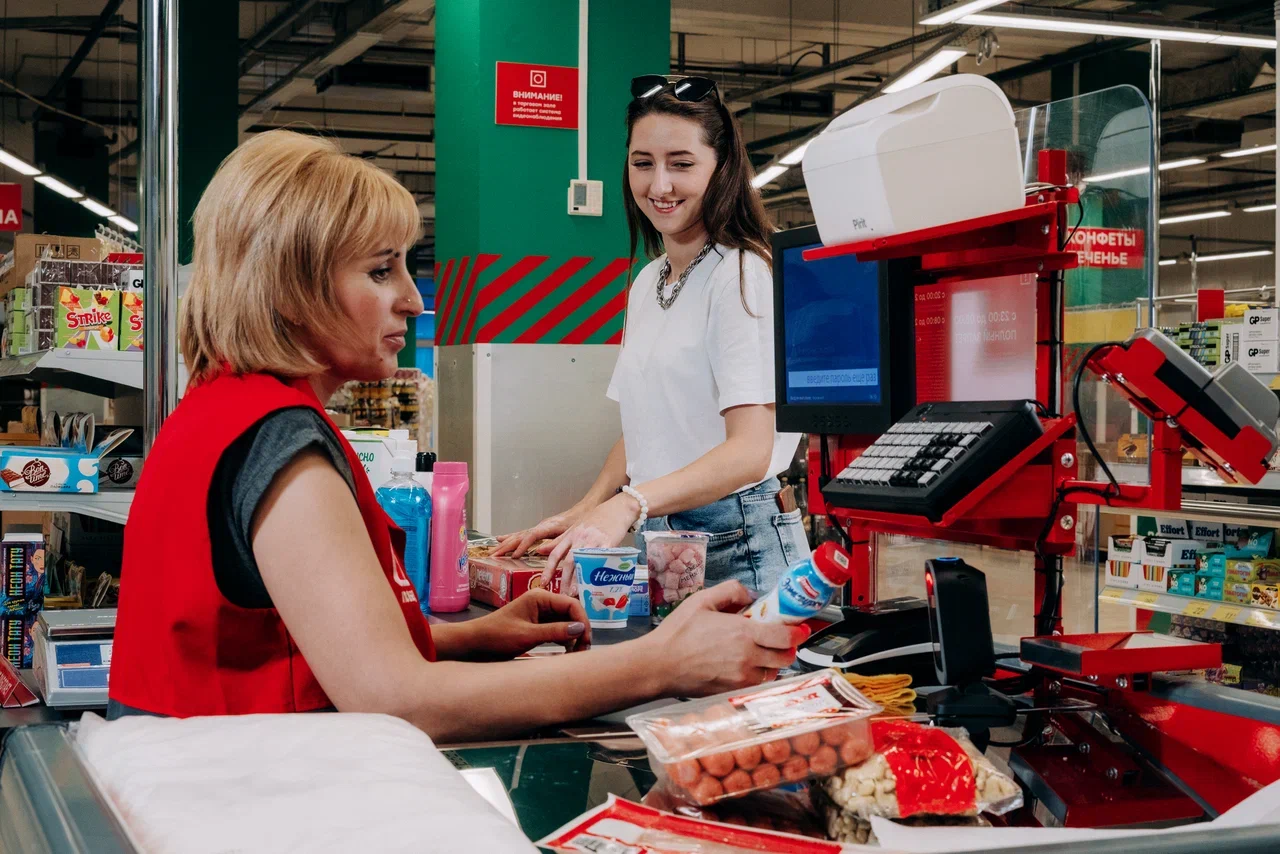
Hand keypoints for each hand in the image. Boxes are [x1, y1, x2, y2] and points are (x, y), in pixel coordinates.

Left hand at [467, 589, 591, 658]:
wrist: (474, 644)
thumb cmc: (496, 636)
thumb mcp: (527, 635)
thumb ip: (555, 631)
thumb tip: (581, 628)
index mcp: (540, 598)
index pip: (571, 605)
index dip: (582, 621)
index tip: (586, 640)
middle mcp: (542, 603)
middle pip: (571, 614)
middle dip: (580, 631)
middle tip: (582, 651)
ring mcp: (540, 615)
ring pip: (566, 623)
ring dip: (573, 637)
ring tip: (575, 654)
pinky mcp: (537, 626)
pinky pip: (557, 631)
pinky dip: (564, 640)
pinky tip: (566, 652)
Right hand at [493, 507, 582, 557]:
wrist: (584, 510)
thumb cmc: (580, 522)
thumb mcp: (572, 533)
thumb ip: (556, 542)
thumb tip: (541, 551)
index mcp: (547, 526)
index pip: (531, 536)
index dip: (522, 546)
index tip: (514, 556)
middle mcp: (539, 526)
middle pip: (519, 536)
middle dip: (505, 546)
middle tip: (493, 556)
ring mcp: (537, 527)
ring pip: (517, 535)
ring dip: (504, 544)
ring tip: (492, 551)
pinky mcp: (538, 529)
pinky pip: (521, 534)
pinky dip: (509, 537)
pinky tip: (500, 539)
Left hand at [542, 494, 638, 592]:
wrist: (617, 508)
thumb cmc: (596, 519)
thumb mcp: (575, 528)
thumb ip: (559, 541)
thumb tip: (540, 550)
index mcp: (571, 535)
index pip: (555, 554)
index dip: (548, 569)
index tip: (543, 583)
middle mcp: (580, 538)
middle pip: (569, 561)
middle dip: (564, 580)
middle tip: (563, 595)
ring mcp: (594, 540)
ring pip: (583, 561)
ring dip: (578, 579)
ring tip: (575, 593)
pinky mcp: (609, 543)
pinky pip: (601, 559)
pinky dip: (596, 571)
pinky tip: (595, 583)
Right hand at [640, 582, 809, 696]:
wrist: (659, 666)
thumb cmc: (677, 634)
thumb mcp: (702, 600)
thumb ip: (731, 591)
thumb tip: (750, 596)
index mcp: (743, 634)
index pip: (786, 636)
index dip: (798, 632)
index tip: (799, 627)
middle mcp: (747, 659)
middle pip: (786, 657)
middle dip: (788, 647)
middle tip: (780, 638)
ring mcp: (741, 679)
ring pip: (773, 673)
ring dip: (773, 662)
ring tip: (760, 652)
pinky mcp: (733, 692)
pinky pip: (757, 685)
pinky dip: (758, 675)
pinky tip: (745, 665)